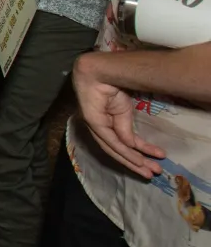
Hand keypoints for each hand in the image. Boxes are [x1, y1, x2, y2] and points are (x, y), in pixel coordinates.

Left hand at [73, 50, 165, 177]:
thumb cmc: (111, 88)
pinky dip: (126, 151)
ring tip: (151, 171)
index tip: (150, 165)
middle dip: (136, 164)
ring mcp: (94, 126)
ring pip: (115, 150)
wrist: (101, 72)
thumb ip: (125, 129)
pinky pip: (112, 141)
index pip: (117, 146)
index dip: (133, 157)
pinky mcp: (93, 122)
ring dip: (134, 161)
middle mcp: (97, 129)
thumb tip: (131, 145)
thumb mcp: (123, 112)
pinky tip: (139, 159)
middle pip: (117, 151)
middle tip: (153, 174)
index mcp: (103, 125)